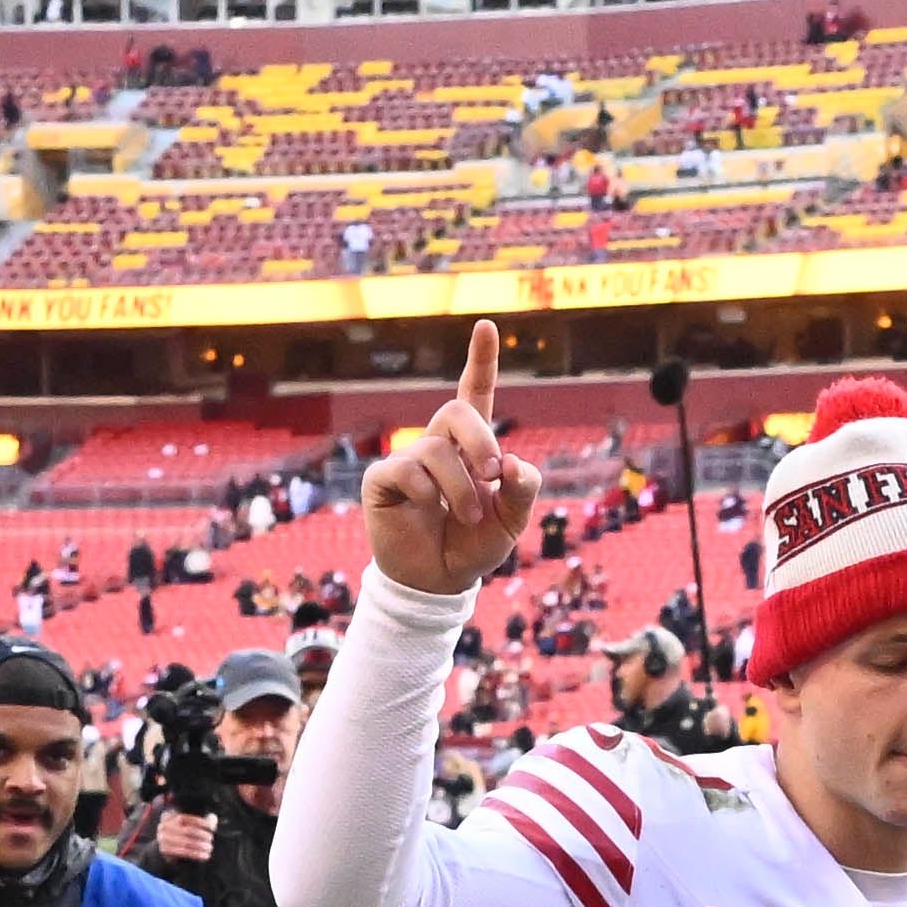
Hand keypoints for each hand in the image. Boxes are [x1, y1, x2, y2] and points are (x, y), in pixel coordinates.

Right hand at [145, 807, 220, 863]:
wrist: (166, 847)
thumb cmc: (180, 833)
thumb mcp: (187, 824)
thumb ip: (201, 820)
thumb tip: (213, 818)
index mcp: (169, 816)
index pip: (188, 818)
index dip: (202, 822)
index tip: (212, 827)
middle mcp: (164, 826)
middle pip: (188, 831)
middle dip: (202, 835)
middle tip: (211, 839)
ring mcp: (163, 838)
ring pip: (186, 842)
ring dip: (200, 846)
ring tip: (209, 848)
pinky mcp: (165, 849)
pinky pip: (183, 852)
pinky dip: (195, 854)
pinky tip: (204, 856)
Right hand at [364, 326, 535, 598]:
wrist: (439, 582)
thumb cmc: (474, 545)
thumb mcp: (512, 521)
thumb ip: (522, 489)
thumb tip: (511, 461)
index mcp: (472, 447)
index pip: (476, 394)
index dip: (481, 360)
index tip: (486, 324)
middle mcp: (440, 445)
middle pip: (457, 411)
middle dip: (480, 439)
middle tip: (492, 473)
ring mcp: (409, 460)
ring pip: (436, 449)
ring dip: (460, 486)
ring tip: (465, 516)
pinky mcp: (383, 479)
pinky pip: (406, 470)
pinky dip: (427, 493)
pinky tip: (428, 510)